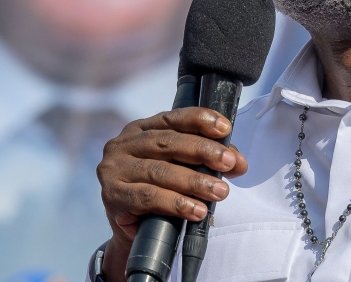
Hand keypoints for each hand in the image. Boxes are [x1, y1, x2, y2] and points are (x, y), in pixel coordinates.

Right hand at [95, 107, 247, 281]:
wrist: (132, 233)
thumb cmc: (159, 192)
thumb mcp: (181, 168)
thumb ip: (207, 160)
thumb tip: (238, 162)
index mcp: (140, 129)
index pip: (173, 117)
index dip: (199, 120)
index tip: (225, 129)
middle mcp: (124, 144)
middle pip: (167, 142)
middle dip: (202, 151)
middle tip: (228, 163)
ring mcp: (115, 169)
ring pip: (160, 171)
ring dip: (194, 181)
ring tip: (219, 191)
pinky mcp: (113, 196)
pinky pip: (149, 197)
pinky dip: (176, 203)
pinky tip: (196, 211)